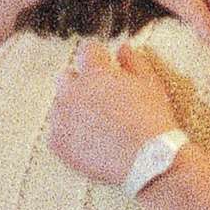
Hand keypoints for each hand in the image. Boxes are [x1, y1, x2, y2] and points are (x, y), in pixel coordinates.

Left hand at [49, 38, 180, 183]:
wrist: (148, 161)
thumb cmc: (152, 120)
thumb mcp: (150, 84)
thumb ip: (134, 62)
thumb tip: (122, 48)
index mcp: (95, 72)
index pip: (86, 50)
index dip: (98, 57)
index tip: (105, 65)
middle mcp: (71, 91)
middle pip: (66, 77)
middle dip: (80, 84)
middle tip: (100, 101)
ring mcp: (61, 117)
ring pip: (60, 107)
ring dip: (73, 111)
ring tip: (97, 127)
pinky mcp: (57, 143)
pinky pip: (56, 134)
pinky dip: (69, 137)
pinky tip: (90, 144)